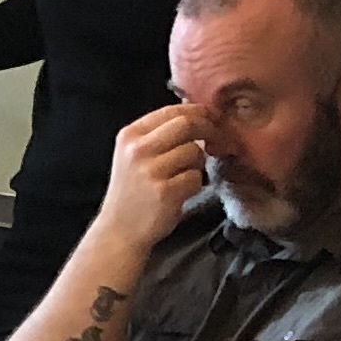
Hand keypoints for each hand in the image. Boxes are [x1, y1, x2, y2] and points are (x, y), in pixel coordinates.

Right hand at [93, 104, 209, 250]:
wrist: (120, 230)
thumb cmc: (133, 190)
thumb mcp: (135, 155)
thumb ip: (159, 133)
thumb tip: (196, 111)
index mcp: (130, 135)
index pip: (172, 110)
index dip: (199, 112)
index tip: (214, 119)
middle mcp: (137, 149)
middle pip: (187, 124)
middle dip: (210, 129)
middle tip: (220, 140)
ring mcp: (150, 170)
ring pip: (194, 151)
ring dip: (199, 163)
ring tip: (186, 175)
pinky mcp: (164, 192)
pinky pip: (196, 178)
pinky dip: (195, 185)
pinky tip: (181, 192)